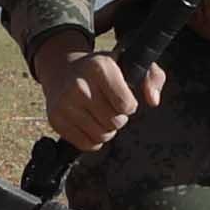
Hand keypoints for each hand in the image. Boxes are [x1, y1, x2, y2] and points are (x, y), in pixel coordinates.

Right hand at [33, 32, 162, 154]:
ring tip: (99, 114)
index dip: (129, 105)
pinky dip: (92, 139)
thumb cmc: (101, 71)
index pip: (127, 105)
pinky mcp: (55, 119)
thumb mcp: (129, 64)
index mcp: (99, 67)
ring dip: (106, 129)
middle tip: (109, 106)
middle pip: (115, 123)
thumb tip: (153, 100)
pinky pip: (86, 145)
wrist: (62, 70)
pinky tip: (88, 123)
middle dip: (118, 118)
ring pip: (102, 136)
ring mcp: (64, 103)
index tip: (121, 97)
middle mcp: (79, 85)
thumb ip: (153, 78)